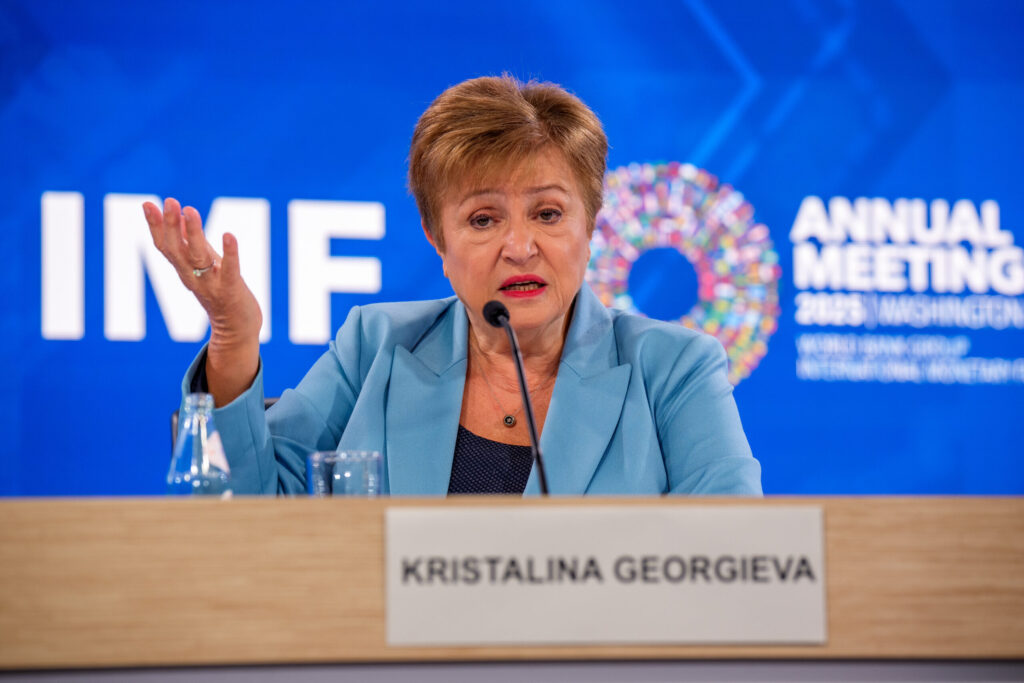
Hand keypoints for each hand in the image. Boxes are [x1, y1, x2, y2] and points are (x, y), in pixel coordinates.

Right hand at [143, 197, 260, 404]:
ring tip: (191, 210)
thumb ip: (190, 242)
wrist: (236, 327)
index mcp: (183, 270)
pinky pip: (230, 269)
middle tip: (169, 201)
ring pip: (198, 257)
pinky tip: (229, 235)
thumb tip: (180, 213)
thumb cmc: (219, 290)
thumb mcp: (201, 265)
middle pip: (176, 250)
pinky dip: (230, 253)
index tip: (147, 203)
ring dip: (195, 233)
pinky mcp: (232, 289)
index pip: (164, 246)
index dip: (155, 225)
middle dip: (171, 225)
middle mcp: (192, 277)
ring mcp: (211, 284)